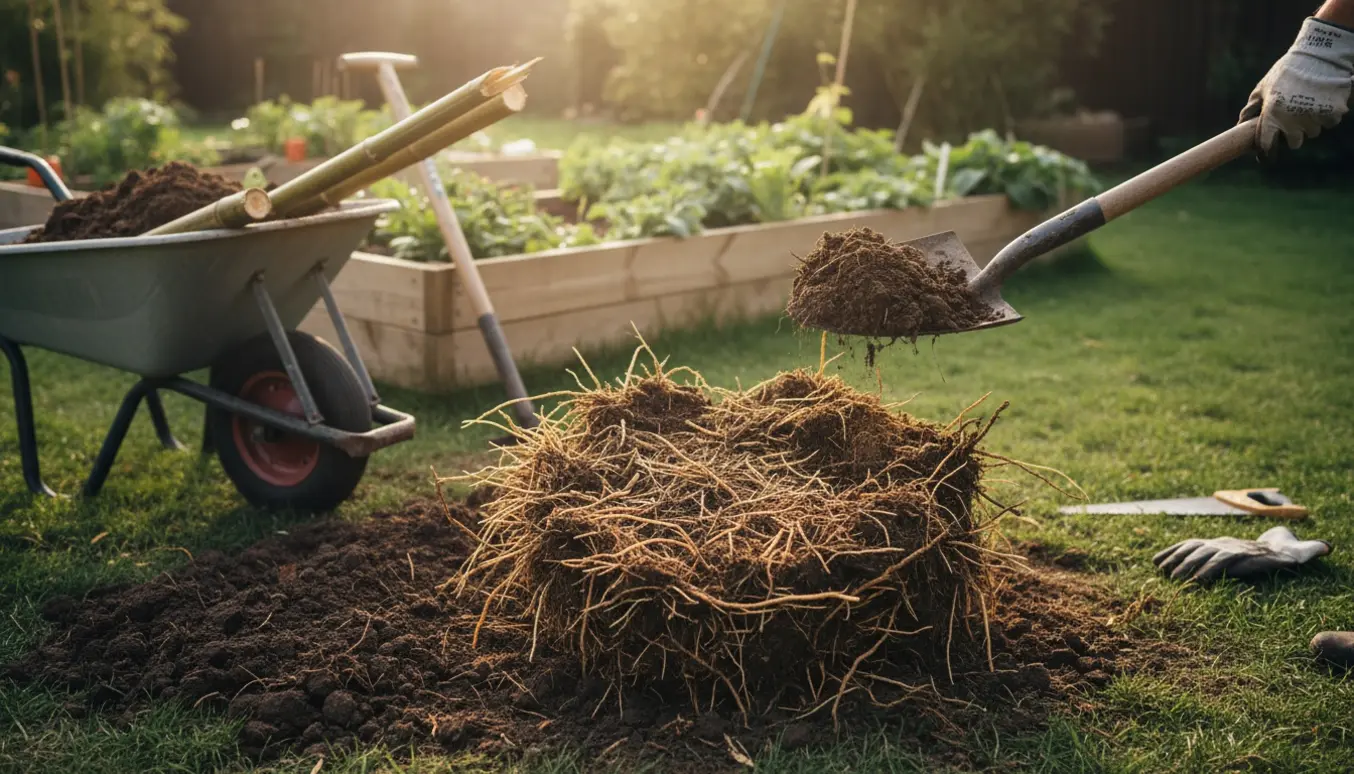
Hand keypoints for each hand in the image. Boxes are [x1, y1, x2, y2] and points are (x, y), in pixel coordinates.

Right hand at [1152, 526, 1331, 582]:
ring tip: (1162, 572)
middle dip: (1189, 565)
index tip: (1198, 580)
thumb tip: (1326, 547)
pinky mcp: (1207, 547)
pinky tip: (1155, 562)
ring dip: (1176, 560)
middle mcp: (1229, 545)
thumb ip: (1309, 551)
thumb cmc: (1289, 553)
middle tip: (1174, 579)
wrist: (1275, 543)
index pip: (1228, 557)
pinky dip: (1170, 553)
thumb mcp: (1300, 553)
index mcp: (1248, 551)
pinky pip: (1186, 547)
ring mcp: (1216, 544)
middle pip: (1206, 553)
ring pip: (1193, 549)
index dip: (1213, 567)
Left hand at [1240, 17, 1353, 153]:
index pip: (1267, 145)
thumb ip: (1251, 107)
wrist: (1320, 53)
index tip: (1267, 151)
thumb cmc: (1287, 70)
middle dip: (1293, 133)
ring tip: (1309, 102)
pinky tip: (1323, 99)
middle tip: (1294, 117)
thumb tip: (1239, 124)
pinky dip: (1328, 114)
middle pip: (1294, 143)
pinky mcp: (1334, 113)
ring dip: (1311, 123)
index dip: (1267, 149)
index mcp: (1273, 115)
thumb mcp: (1264, 86)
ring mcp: (1315, 118)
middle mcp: (1293, 120)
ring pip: (1313, 132)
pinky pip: (1330, 122)